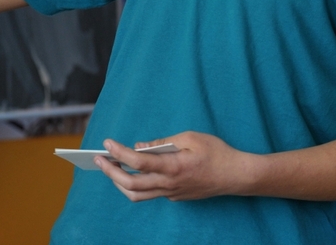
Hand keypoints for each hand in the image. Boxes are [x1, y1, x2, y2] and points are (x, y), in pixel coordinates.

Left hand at [96, 132, 253, 201]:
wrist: (237, 176)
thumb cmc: (216, 153)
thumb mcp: (191, 137)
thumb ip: (163, 141)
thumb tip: (140, 146)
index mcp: (173, 167)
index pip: (138, 162)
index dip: (119, 153)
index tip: (106, 143)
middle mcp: (170, 184)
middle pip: (131, 184)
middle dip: (110, 171)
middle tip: (98, 159)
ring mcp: (172, 194)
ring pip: (138, 195)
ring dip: (119, 183)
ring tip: (109, 167)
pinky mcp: (176, 197)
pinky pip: (151, 193)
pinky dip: (136, 184)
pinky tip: (132, 172)